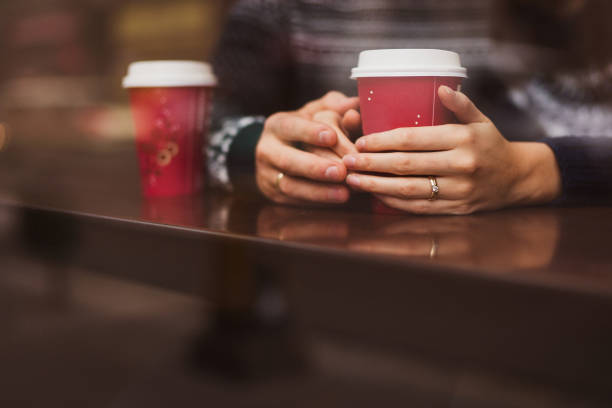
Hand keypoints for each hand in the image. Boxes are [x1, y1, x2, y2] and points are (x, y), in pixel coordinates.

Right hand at [256, 91, 358, 204]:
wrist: (279, 153)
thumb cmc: (307, 129)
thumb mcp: (316, 112)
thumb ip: (335, 106)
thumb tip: (354, 105)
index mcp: (276, 125)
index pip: (290, 127)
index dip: (310, 132)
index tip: (333, 136)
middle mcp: (266, 149)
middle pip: (287, 160)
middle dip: (314, 167)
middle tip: (341, 171)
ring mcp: (267, 174)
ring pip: (290, 185)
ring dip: (318, 191)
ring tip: (344, 193)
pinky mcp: (274, 195)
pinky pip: (295, 201)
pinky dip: (317, 202)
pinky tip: (336, 201)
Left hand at [343, 86, 561, 213]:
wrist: (518, 179)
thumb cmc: (492, 145)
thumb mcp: (481, 120)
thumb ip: (461, 104)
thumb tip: (440, 87)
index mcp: (464, 139)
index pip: (414, 139)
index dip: (383, 141)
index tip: (360, 140)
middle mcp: (461, 165)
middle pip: (406, 165)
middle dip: (372, 163)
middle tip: (348, 160)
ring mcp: (459, 191)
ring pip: (409, 189)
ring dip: (376, 186)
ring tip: (353, 180)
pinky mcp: (456, 210)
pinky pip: (419, 207)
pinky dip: (394, 202)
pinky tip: (376, 195)